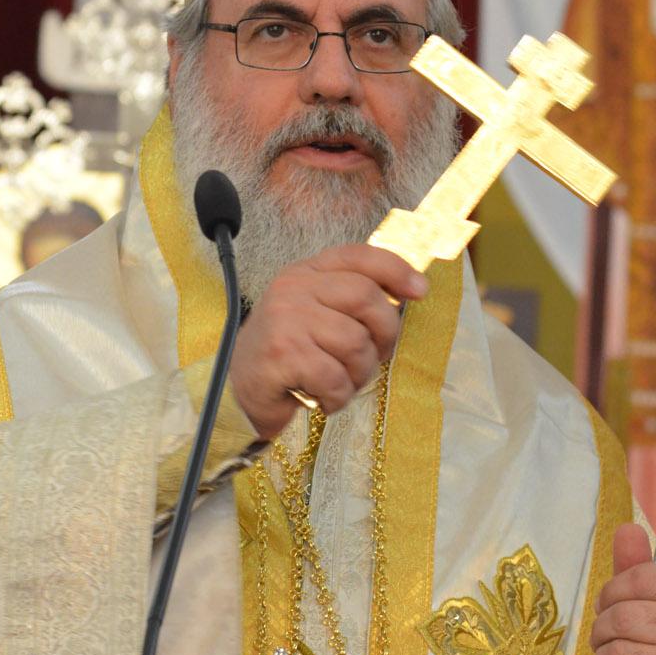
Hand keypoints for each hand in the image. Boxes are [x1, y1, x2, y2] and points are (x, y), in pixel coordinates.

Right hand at [229, 244, 427, 438]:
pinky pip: (335, 378)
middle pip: (366, 298)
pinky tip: (322, 398)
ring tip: (340, 382)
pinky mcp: (282, 356)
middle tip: (375, 357)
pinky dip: (337, 396)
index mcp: (306, 272)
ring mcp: (286, 320)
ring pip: (355, 343)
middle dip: (384, 334)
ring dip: (358, 374)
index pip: (358, 256)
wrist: (235, 389)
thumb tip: (410, 291)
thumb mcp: (317, 314)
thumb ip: (352, 299)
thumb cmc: (288, 354)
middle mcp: (294, 288)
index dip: (396, 269)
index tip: (420, 291)